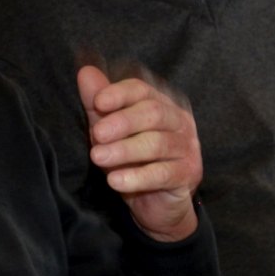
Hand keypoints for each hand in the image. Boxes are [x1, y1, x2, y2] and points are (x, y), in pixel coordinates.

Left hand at [77, 66, 200, 241]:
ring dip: (124, 150)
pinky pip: (163, 173)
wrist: (155, 203)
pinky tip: (115, 180)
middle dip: (122, 122)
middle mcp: (178, 120)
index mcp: (160, 103)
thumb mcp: (109, 131)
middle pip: (153, 113)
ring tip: (98, 157)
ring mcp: (187, 147)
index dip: (120, 94)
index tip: (98, 102)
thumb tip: (85, 73)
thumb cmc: (131, 160)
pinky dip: (137, 177)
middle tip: (97, 134)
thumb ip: (98, 104)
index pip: (141, 90)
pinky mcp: (188, 173)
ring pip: (157, 143)